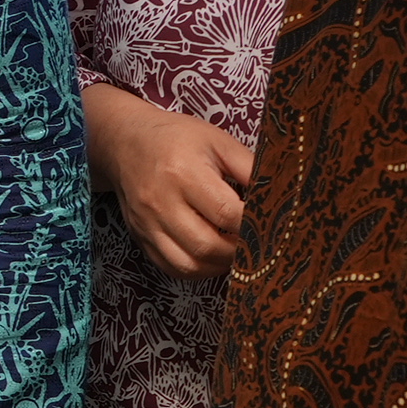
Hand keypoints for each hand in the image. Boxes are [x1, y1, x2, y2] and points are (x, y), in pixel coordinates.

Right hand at [84, 84, 252, 279]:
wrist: (126, 142)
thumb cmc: (177, 138)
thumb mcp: (218, 141)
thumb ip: (249, 167)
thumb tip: (280, 194)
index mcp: (183, 172)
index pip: (226, 213)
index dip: (252, 225)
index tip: (268, 224)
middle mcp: (160, 202)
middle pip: (206, 245)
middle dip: (239, 252)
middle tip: (255, 243)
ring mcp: (147, 223)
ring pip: (188, 264)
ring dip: (219, 266)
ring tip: (235, 252)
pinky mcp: (140, 236)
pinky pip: (171, 267)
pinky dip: (197, 269)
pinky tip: (212, 256)